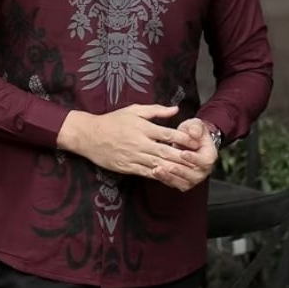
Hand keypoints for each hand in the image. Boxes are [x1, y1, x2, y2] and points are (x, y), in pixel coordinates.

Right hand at [56, 105, 197, 188]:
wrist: (89, 135)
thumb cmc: (113, 120)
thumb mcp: (133, 110)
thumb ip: (155, 110)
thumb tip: (175, 109)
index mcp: (143, 127)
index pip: (168, 134)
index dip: (184, 139)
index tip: (196, 142)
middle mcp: (140, 143)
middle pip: (166, 151)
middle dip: (183, 157)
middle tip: (199, 161)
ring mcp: (133, 156)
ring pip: (158, 164)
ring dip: (174, 169)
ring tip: (189, 172)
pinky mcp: (127, 167)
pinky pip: (146, 173)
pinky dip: (159, 176)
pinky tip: (170, 177)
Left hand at [151, 118, 217, 191]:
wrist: (187, 140)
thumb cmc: (192, 132)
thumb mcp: (195, 125)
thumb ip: (196, 127)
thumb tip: (194, 133)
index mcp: (209, 156)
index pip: (204, 161)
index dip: (194, 158)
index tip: (183, 153)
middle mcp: (203, 170)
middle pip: (194, 175)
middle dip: (180, 171)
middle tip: (168, 166)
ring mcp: (193, 178)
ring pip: (183, 182)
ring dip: (170, 177)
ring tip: (158, 170)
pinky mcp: (182, 182)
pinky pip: (173, 183)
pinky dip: (164, 179)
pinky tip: (155, 171)